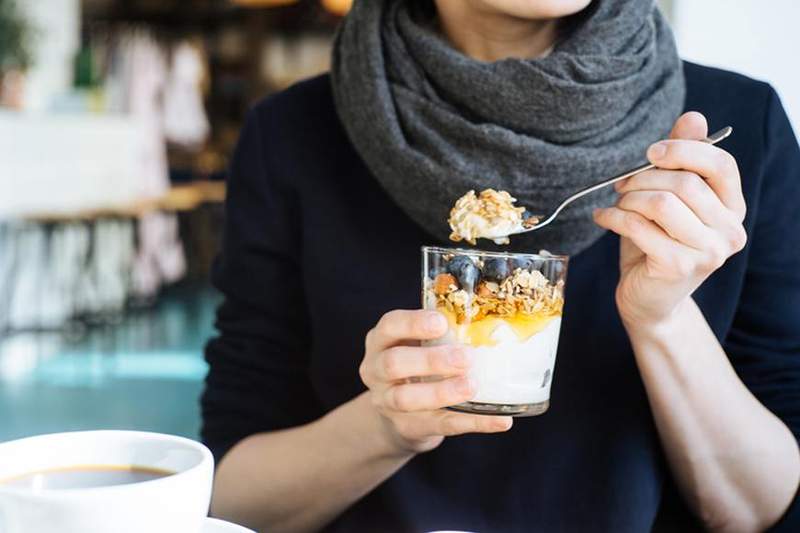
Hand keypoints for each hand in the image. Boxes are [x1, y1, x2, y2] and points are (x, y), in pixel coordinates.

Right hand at [360, 309, 512, 454]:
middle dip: (430, 360)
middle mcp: (376, 371)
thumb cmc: (416, 366)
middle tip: (465, 357)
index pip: (389, 326)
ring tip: (472, 386)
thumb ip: (442, 334)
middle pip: (393, 363)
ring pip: (406, 398)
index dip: (413, 323)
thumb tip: (494, 321)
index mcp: (381, 341)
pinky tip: (500, 420)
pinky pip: (439, 425)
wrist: (398, 414)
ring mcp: (387, 402)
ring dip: (441, 392)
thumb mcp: (417, 345)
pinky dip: (472, 423)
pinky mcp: (407, 428)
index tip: (442, 322)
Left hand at [593, 112, 747, 326]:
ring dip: (629, 199)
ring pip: (663, 203)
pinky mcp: (679, 267)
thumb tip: (694, 117)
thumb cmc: (657, 244)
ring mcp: (708, 252)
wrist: (648, 299)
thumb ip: (681, 160)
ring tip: (616, 205)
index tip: (650, 153)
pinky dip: (614, 218)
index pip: (721, 165)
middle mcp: (730, 231)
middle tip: (620, 186)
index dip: (684, 151)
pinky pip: (641, 227)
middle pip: (685, 183)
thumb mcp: (669, 199)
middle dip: (643, 179)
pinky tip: (603, 218)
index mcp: (733, 208)